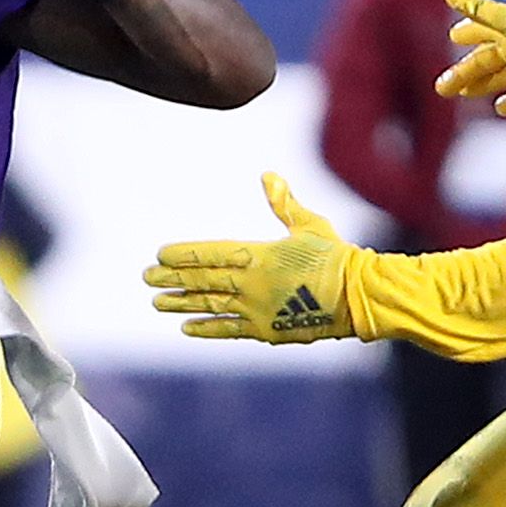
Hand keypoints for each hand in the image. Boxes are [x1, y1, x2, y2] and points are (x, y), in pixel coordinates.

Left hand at [146, 173, 358, 343]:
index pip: (211, 253)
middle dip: (173, 279)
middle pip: (204, 280)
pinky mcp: (267, 330)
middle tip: (147, 278)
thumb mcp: (309, 225)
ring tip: (158, 303)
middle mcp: (251, 283)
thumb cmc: (336, 256)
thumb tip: (267, 176)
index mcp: (259, 255)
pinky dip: (207, 329)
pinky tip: (187, 328)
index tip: (160, 255)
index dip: (184, 254)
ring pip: (211, 306)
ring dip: (183, 303)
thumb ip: (283, 204)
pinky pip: (229, 330)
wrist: (358, 296)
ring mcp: (257, 309)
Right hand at [436, 0, 505, 117]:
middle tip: (444, 85)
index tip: (453, 36)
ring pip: (501, 78)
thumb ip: (477, 8)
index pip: (481, 30)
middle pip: (485, 61)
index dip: (467, 33)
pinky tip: (500, 108)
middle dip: (464, 71)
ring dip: (483, 85)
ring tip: (466, 93)